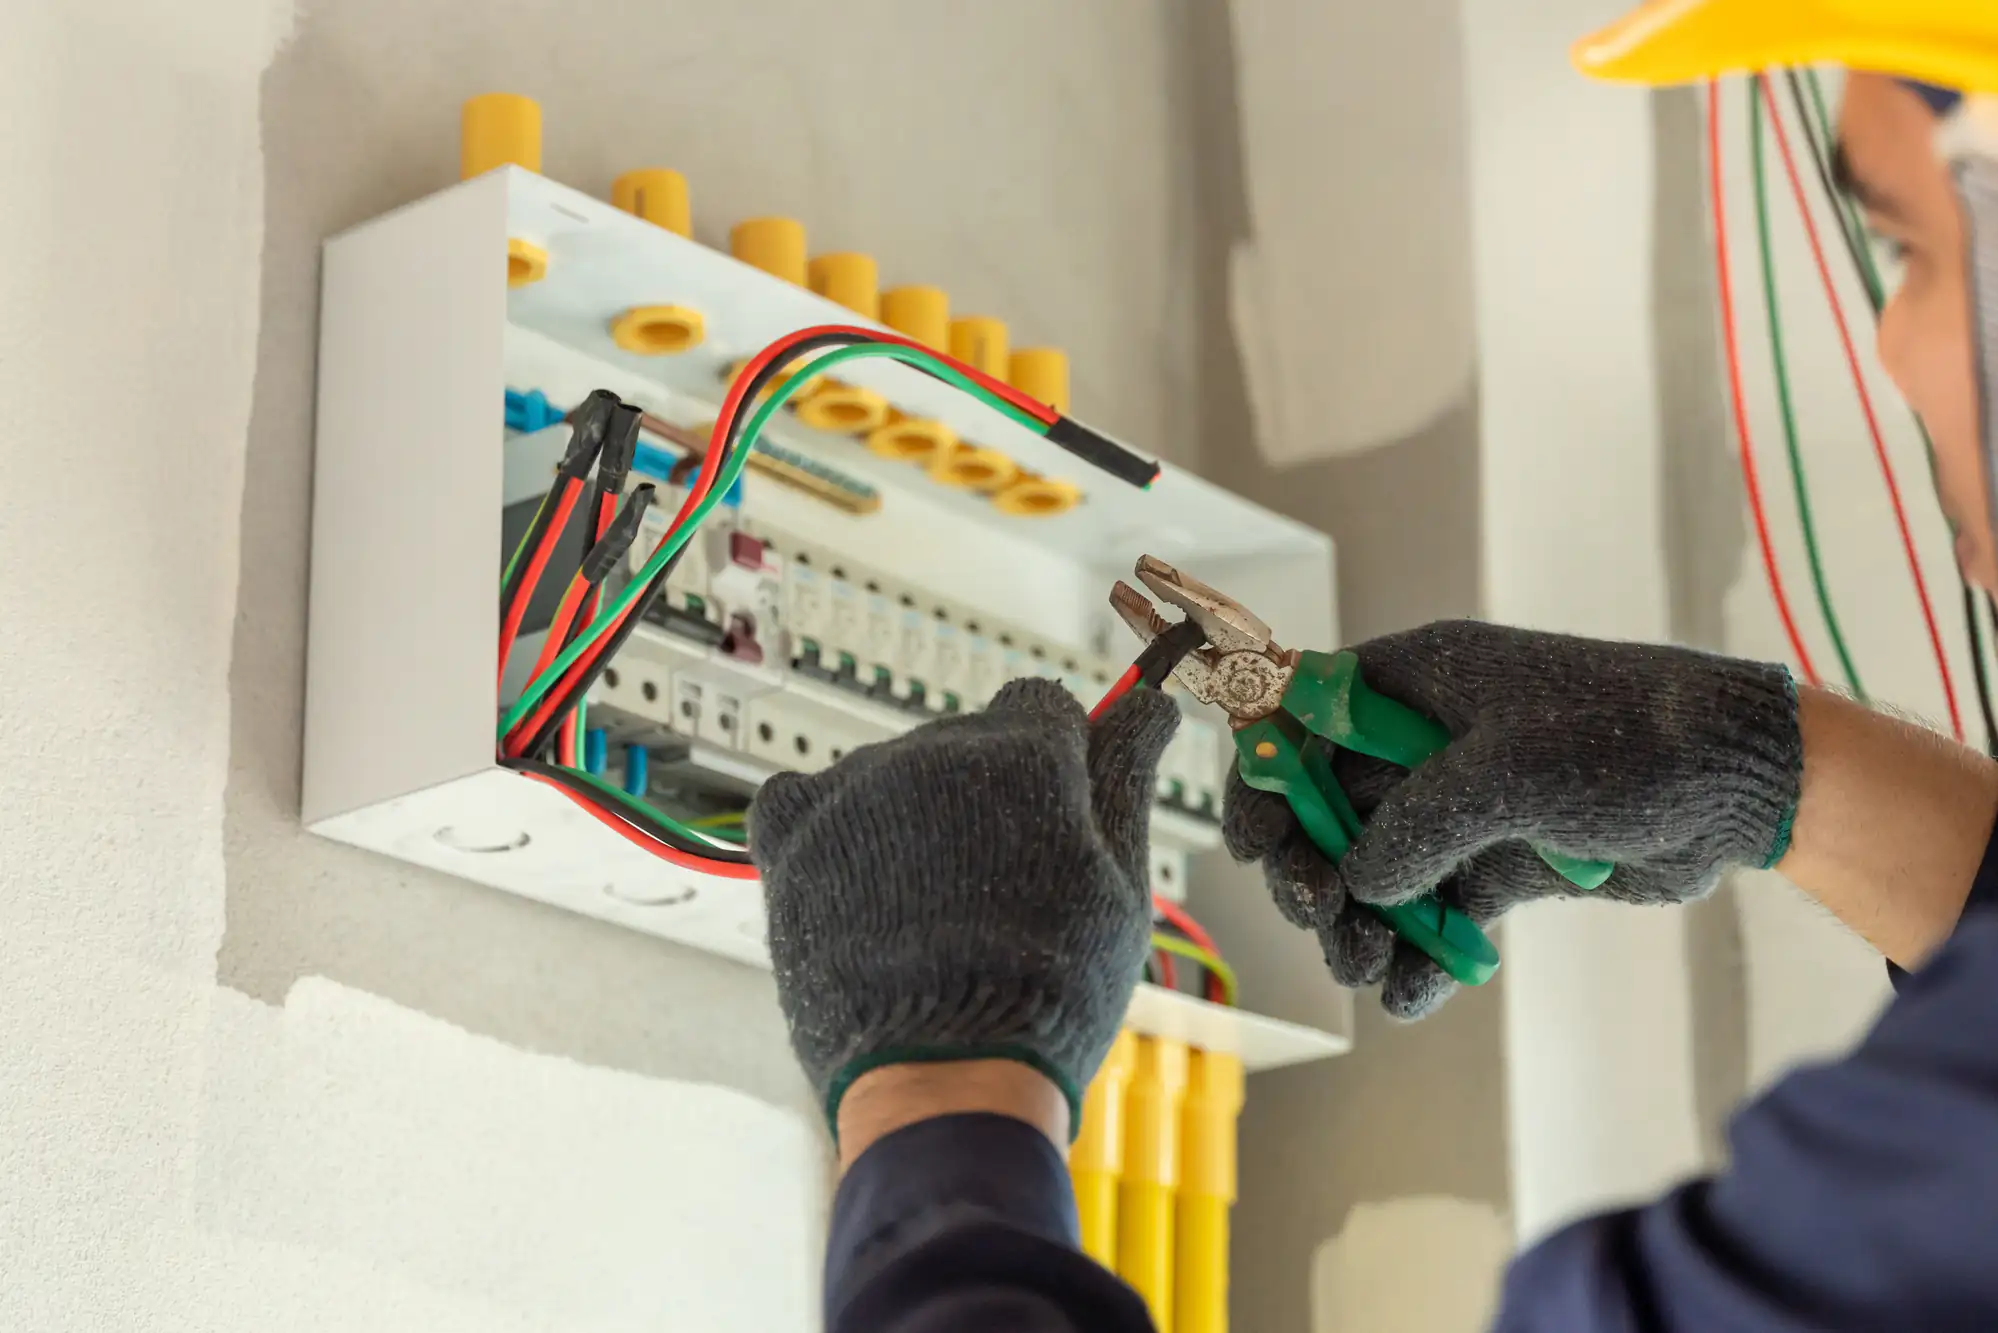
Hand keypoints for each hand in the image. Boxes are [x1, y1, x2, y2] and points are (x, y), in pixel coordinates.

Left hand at [749, 678, 1179, 1134]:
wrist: (947, 1074)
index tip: (1056, 807)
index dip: (1057, 756)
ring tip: (930, 908)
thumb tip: (1149, 708)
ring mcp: (859, 789)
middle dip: (987, 795)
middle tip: (1001, 883)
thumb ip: (1129, 776)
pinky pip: (800, 795)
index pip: (1041, 705)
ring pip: (893, 772)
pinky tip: (855, 878)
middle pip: (966, 739)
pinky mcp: (795, 835)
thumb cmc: (1052, 990)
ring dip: (912, 817)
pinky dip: (826, 826)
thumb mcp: (1121, 881)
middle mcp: (936, 749)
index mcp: (1026, 749)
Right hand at [1224, 621, 1801, 1018]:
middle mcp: (1424, 741)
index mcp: (1412, 684)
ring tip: (1373, 969)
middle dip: (1314, 871)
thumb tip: (1359, 885)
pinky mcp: (1502, 860)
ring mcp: (1463, 804)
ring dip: (1362, 925)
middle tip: (1326, 920)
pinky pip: (1435, 909)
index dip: (1263, 779)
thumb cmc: (1624, 740)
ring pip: (1376, 871)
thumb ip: (1413, 826)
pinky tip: (1413, 994)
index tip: (1251, 846)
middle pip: (1327, 810)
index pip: (1300, 720)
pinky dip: (1420, 952)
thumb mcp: (1505, 772)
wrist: (1741, 783)